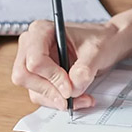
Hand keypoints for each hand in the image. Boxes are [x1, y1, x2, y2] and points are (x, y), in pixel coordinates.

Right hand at [11, 20, 131, 109]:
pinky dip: (58, 101)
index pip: (35, 60)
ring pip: (33, 89)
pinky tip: (77, 98)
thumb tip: (72, 88)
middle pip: (24, 76)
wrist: (107, 44)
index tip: (69, 87)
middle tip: (71, 98)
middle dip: (49, 91)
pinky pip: (41, 95)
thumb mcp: (96, 51)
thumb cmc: (100, 39)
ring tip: (82, 98)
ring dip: (56, 99)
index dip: (51, 77)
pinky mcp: (39, 77)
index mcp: (42, 31)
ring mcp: (32, 62)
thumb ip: (84, 69)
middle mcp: (31, 45)